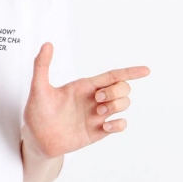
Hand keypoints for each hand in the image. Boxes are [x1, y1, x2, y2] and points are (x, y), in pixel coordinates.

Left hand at [23, 43, 149, 157]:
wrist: (36, 137)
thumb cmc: (37, 111)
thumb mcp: (39, 87)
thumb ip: (42, 65)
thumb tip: (47, 44)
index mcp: (84, 86)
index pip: (112, 76)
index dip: (130, 72)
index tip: (146, 70)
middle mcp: (94, 99)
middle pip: (122, 88)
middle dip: (116, 91)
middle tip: (98, 99)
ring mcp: (97, 115)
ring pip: (124, 105)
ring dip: (117, 106)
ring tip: (99, 112)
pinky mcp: (98, 131)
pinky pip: (120, 125)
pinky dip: (118, 125)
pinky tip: (104, 127)